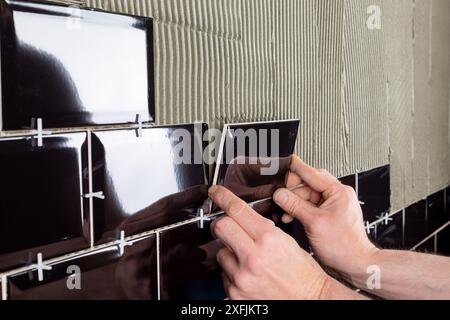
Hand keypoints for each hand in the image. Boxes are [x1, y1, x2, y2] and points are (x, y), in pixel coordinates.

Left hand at [208, 186, 332, 299]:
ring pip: (221, 252)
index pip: (237, 210)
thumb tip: (241, 218)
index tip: (216, 193)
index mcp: (268, 239)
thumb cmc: (303, 274)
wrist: (309, 300)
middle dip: (223, 224)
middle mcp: (253, 258)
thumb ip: (262, 229)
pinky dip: (233, 272)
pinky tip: (250, 275)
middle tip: (229, 227)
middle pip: (220, 227)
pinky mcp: (235, 293)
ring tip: (249, 260)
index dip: (223, 197)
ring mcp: (242, 277)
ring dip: (230, 252)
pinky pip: (224, 274)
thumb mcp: (287, 242)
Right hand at [273, 156, 378, 279]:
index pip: (312, 173)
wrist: (355, 263)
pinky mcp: (330, 212)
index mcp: (338, 191)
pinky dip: (301, 209)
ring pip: (308, 194)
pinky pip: (312, 204)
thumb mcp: (313, 223)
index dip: (296, 168)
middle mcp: (338, 194)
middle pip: (309, 183)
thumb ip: (294, 205)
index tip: (284, 162)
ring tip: (285, 211)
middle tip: (280, 195)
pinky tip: (292, 215)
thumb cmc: (344, 246)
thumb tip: (280, 194)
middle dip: (293, 190)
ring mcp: (335, 203)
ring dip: (295, 201)